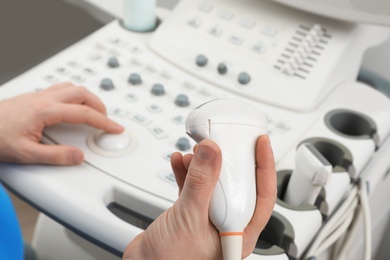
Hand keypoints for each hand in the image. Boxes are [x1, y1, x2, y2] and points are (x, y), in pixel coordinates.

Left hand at [0, 82, 123, 164]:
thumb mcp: (25, 154)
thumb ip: (55, 156)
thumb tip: (77, 156)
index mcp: (45, 111)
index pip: (84, 114)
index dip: (103, 121)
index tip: (114, 127)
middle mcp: (44, 99)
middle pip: (82, 94)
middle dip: (99, 106)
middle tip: (106, 119)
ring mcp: (38, 95)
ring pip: (72, 88)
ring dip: (88, 98)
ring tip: (94, 111)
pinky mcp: (32, 97)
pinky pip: (61, 89)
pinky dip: (75, 95)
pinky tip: (72, 105)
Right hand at [123, 135, 276, 258]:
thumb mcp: (190, 218)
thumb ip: (201, 183)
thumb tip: (212, 152)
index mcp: (238, 234)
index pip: (263, 196)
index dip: (264, 167)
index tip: (260, 143)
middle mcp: (226, 225)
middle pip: (238, 185)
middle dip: (230, 161)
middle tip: (227, 141)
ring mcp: (208, 218)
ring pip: (214, 184)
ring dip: (205, 166)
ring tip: (198, 151)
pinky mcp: (190, 213)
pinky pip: (194, 188)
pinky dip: (187, 173)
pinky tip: (180, 162)